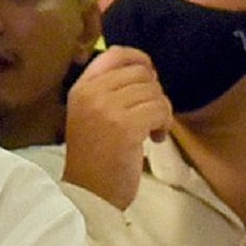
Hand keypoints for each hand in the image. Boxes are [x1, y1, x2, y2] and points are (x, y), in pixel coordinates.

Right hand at [62, 46, 172, 209]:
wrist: (89, 192)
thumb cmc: (93, 155)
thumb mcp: (89, 113)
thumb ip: (108, 90)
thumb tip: (145, 72)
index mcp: (81, 87)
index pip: (115, 54)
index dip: (139, 59)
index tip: (149, 77)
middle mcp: (91, 92)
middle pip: (142, 74)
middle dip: (154, 93)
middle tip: (149, 116)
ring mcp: (107, 109)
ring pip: (155, 92)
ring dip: (161, 112)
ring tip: (150, 130)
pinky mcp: (126, 127)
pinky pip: (160, 110)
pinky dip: (164, 124)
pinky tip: (153, 139)